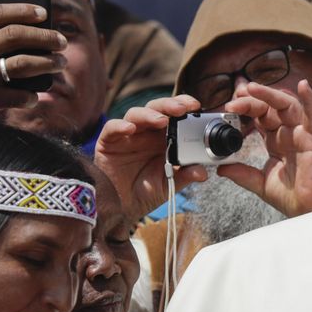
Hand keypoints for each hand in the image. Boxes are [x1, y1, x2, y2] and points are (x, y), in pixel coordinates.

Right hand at [0, 4, 66, 128]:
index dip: (21, 10)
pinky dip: (32, 96)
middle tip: (61, 41)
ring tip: (60, 63)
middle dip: (44, 37)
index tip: (43, 12)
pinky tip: (35, 95)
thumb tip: (19, 29)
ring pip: (22, 64)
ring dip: (48, 62)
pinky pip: (18, 96)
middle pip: (13, 36)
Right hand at [94, 95, 207, 221]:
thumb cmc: (148, 191)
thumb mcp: (171, 183)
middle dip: (170, 105)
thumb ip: (186, 175)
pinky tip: (130, 129)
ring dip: (149, 114)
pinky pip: (112, 128)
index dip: (185, 106)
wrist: (123, 207)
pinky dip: (120, 126)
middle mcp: (146, 132)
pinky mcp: (108, 142)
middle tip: (183, 109)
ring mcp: (127, 135)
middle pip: (157, 108)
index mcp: (165, 137)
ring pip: (136, 114)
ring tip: (162, 120)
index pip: (175, 115)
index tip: (198, 107)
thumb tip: (203, 172)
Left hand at [218, 80, 311, 217]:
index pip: (259, 116)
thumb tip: (221, 167)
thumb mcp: (259, 183)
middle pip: (270, 107)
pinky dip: (309, 99)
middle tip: (234, 99)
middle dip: (252, 100)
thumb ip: (241, 173)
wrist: (308, 211)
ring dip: (270, 94)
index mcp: (276, 141)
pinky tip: (302, 86)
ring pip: (287, 105)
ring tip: (251, 89)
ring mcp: (302, 134)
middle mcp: (289, 134)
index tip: (228, 106)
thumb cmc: (291, 197)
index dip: (245, 107)